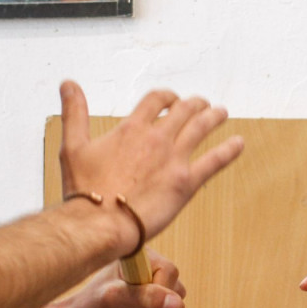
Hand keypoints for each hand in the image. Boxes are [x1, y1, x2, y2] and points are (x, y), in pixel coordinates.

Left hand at [46, 250, 185, 307]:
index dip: (156, 293)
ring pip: (177, 305)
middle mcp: (149, 269)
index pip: (169, 272)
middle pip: (177, 289)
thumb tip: (177, 303)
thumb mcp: (113, 301)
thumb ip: (145, 298)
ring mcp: (153, 288)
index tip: (132, 302)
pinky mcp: (155, 306)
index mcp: (139, 257)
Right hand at [58, 82, 243, 241]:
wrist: (98, 224)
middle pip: (184, 110)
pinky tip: (239, 143)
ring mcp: (174, 159)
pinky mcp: (187, 182)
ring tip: (221, 113)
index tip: (171, 100)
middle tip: (202, 105)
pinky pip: (215, 161)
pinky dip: (229, 150)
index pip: (156, 100)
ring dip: (214, 117)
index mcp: (132, 128)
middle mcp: (157, 138)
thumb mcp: (72, 146)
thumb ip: (74, 112)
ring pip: (201, 128)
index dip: (166, 96)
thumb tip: (68, 83)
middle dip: (195, 104)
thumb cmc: (83, 191)